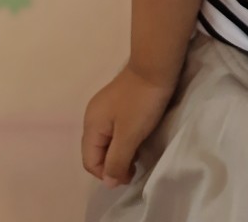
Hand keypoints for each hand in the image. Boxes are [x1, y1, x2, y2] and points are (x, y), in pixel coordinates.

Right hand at [81, 65, 175, 187]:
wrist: (156, 65)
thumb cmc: (142, 102)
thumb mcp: (129, 136)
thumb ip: (116, 161)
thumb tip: (108, 182)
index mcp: (91, 125)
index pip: (90, 162)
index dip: (107, 174)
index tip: (130, 174)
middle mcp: (93, 116)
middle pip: (97, 151)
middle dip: (113, 164)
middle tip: (135, 167)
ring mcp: (106, 107)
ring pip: (108, 140)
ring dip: (121, 152)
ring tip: (139, 154)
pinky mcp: (119, 101)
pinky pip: (117, 128)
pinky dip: (125, 138)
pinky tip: (139, 137)